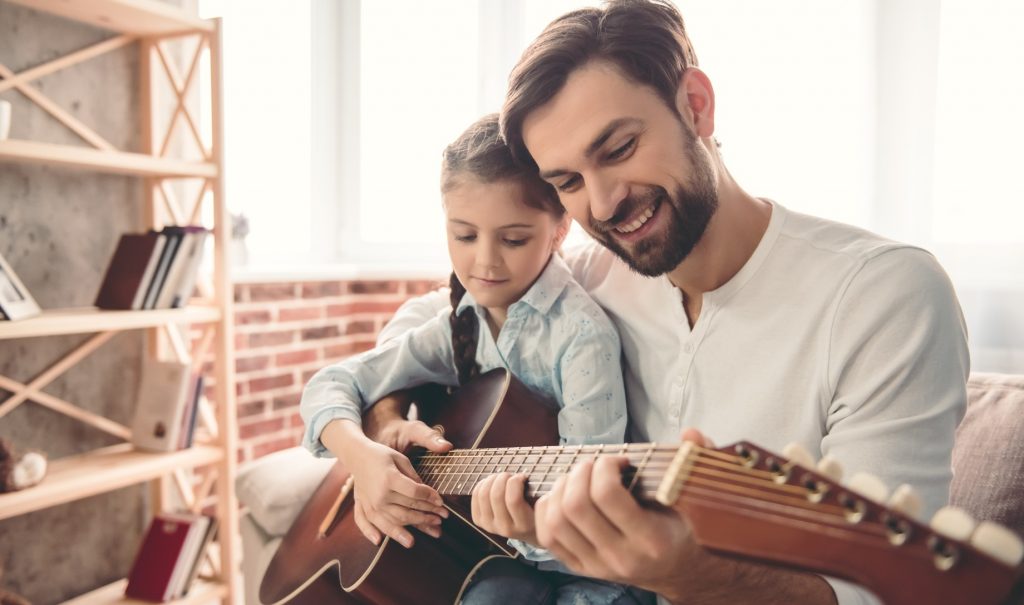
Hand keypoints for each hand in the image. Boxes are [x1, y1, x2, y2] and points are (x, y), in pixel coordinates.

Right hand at [321, 418, 451, 548]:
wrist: (358, 456)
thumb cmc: (382, 456)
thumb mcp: (400, 459)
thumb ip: (413, 477)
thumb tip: (427, 493)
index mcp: (390, 479)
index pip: (415, 493)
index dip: (430, 497)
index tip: (441, 501)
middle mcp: (380, 495)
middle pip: (408, 509)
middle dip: (429, 514)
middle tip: (443, 517)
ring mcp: (370, 504)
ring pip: (395, 521)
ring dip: (414, 527)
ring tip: (431, 531)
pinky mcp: (363, 508)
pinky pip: (366, 524)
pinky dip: (371, 533)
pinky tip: (379, 541)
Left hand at [470, 473, 537, 544]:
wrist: (528, 532)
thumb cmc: (538, 513)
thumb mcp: (544, 507)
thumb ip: (541, 494)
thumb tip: (528, 475)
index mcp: (524, 525)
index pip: (513, 500)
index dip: (516, 481)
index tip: (522, 476)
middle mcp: (505, 528)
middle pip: (496, 495)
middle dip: (503, 477)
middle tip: (511, 475)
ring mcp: (490, 526)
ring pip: (483, 494)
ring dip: (492, 479)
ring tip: (502, 477)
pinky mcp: (480, 521)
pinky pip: (475, 496)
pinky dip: (483, 484)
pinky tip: (493, 483)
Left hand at [533, 430, 712, 595]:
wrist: (679, 571)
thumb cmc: (685, 526)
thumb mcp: (697, 496)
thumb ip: (697, 461)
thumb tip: (691, 435)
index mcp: (652, 540)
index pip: (607, 495)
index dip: (605, 466)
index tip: (619, 460)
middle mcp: (621, 557)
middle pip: (576, 506)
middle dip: (580, 472)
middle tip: (595, 464)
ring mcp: (597, 566)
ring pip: (556, 521)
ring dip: (561, 488)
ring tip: (579, 477)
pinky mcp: (581, 567)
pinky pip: (548, 536)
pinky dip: (548, 508)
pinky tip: (565, 494)